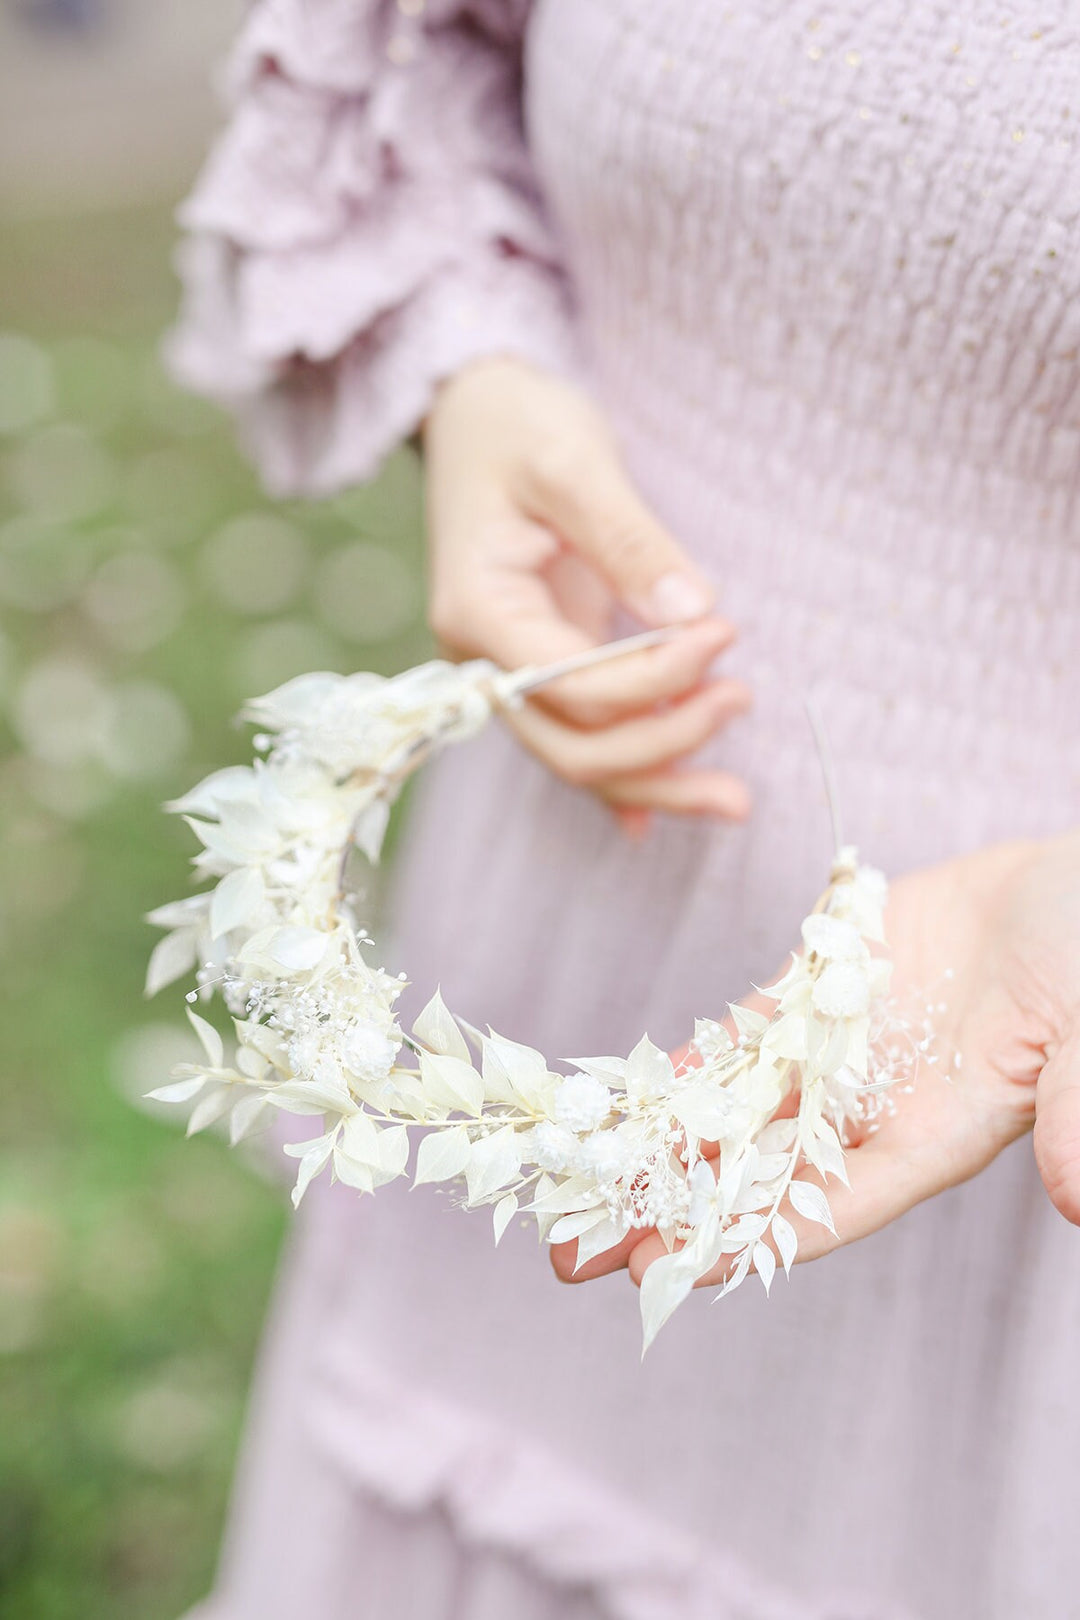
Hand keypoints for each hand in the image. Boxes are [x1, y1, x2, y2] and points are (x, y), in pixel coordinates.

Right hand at [422, 356, 750, 822]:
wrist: (476, 411)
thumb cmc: (518, 424)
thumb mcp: (574, 463)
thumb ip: (629, 540)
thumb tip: (691, 615)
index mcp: (479, 613)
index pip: (578, 687)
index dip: (659, 676)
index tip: (724, 631)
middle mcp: (483, 660)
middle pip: (574, 748)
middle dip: (663, 749)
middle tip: (743, 701)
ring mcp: (508, 671)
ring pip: (580, 758)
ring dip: (657, 781)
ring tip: (736, 798)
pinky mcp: (540, 667)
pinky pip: (580, 736)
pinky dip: (626, 778)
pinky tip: (667, 811)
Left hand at [551, 832, 1079, 1287]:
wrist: (1077, 884)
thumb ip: (1075, 1109)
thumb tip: (1078, 1198)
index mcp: (934, 1136)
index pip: (826, 1208)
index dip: (744, 1243)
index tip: (659, 1272)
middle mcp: (874, 1106)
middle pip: (754, 1173)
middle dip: (666, 1211)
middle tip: (570, 1253)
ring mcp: (842, 1049)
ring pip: (732, 1109)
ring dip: (656, 1145)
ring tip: (572, 1178)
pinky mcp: (823, 989)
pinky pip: (743, 1035)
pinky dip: (690, 1064)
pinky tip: (629, 1089)